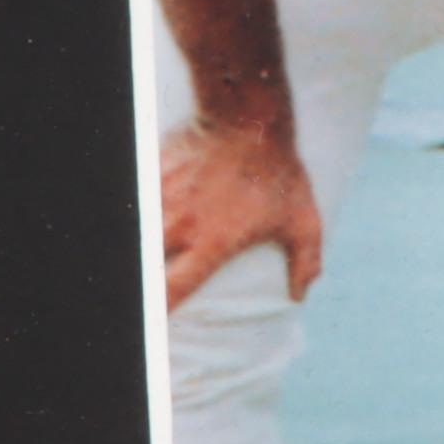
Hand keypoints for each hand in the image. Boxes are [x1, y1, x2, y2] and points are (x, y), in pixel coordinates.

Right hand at [160, 116, 322, 309]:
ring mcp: (162, 199)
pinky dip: (142, 210)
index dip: (160, 312)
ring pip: (141, 234)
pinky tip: (153, 212)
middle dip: (147, 280)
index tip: (157, 325)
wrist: (249, 118)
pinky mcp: (152, 175)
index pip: (173, 291)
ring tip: (160, 249)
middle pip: (146, 267)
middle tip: (156, 284)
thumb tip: (301, 295)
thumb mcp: (303, 220)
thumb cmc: (280, 172)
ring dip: (148, 245)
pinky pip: (138, 200)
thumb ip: (305, 261)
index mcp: (212, 244)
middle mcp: (180, 226)